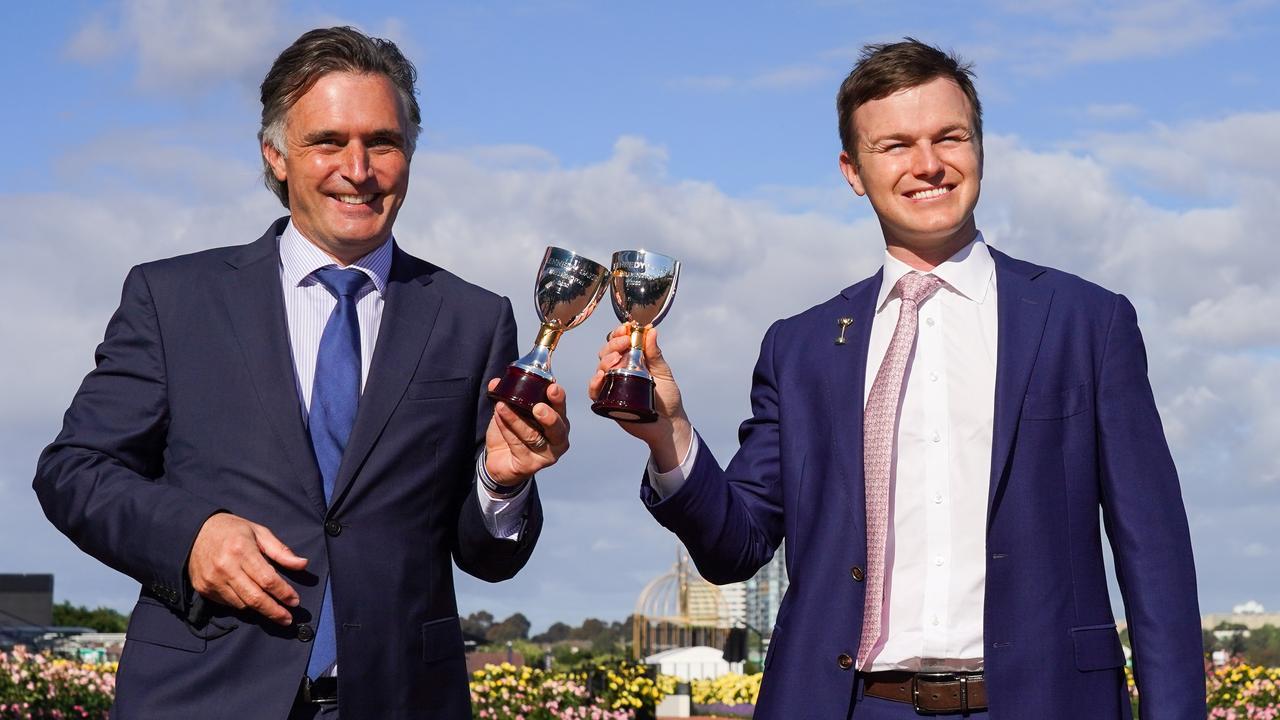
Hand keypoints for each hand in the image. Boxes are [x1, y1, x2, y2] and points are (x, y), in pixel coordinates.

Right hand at [187, 513, 307, 625]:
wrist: (194, 532)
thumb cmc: (232, 530)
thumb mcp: (259, 532)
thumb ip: (280, 551)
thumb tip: (303, 564)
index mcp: (242, 550)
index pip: (267, 579)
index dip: (284, 592)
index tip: (295, 601)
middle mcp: (226, 568)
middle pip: (255, 598)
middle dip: (274, 611)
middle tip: (288, 619)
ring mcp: (212, 580)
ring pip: (242, 604)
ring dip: (259, 609)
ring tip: (273, 609)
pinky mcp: (204, 589)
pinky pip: (228, 603)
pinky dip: (242, 604)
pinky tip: (250, 599)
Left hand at [483, 380, 570, 485]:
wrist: (499, 460)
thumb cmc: (512, 432)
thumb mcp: (512, 411)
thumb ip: (507, 395)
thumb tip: (496, 381)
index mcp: (558, 420)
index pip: (561, 408)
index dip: (558, 398)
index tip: (552, 387)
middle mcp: (558, 439)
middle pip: (557, 428)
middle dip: (549, 417)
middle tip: (538, 408)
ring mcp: (546, 455)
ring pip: (533, 436)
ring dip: (516, 420)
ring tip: (502, 406)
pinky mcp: (530, 465)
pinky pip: (517, 445)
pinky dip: (506, 429)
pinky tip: (498, 417)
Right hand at [588, 324, 691, 471]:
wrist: (669, 424)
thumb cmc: (667, 398)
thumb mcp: (663, 372)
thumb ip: (655, 354)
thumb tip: (651, 331)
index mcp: (632, 360)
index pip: (619, 342)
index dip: (619, 333)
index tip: (626, 328)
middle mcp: (619, 371)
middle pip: (606, 352)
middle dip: (613, 344)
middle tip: (624, 342)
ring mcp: (612, 386)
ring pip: (599, 368)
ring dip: (605, 360)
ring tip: (616, 358)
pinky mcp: (608, 402)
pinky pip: (595, 391)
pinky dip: (595, 382)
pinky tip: (601, 376)